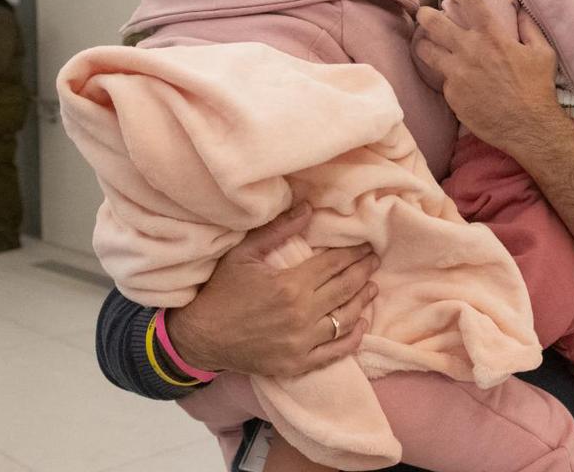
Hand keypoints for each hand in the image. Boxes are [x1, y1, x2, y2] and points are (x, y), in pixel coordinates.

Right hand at [167, 202, 379, 377]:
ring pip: (345, 319)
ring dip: (363, 301)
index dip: (353, 253)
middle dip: (364, 272)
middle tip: (374, 261)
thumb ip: (277, 230)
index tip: (366, 246)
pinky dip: (353, 338)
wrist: (199, 337)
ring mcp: (301, 343)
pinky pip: (335, 352)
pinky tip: (361, 324)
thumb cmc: (220, 292)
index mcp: (290, 286)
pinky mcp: (297, 364)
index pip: (334, 265)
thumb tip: (308, 208)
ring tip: (372, 287)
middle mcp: (301, 315)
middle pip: (345, 289)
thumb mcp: (243, 254)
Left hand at [413, 0, 565, 156]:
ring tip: (427, 44)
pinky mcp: (452, 96)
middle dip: (425, 14)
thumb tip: (519, 10)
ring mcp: (456, 74)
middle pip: (432, 22)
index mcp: (492, 36)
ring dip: (425, 44)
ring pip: (426, 51)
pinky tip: (456, 80)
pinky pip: (443, 80)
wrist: (529, 128)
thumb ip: (529, 27)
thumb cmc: (539, 88)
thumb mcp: (543, 52)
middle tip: (424, 14)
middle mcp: (469, 51)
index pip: (468, 0)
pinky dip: (448, 77)